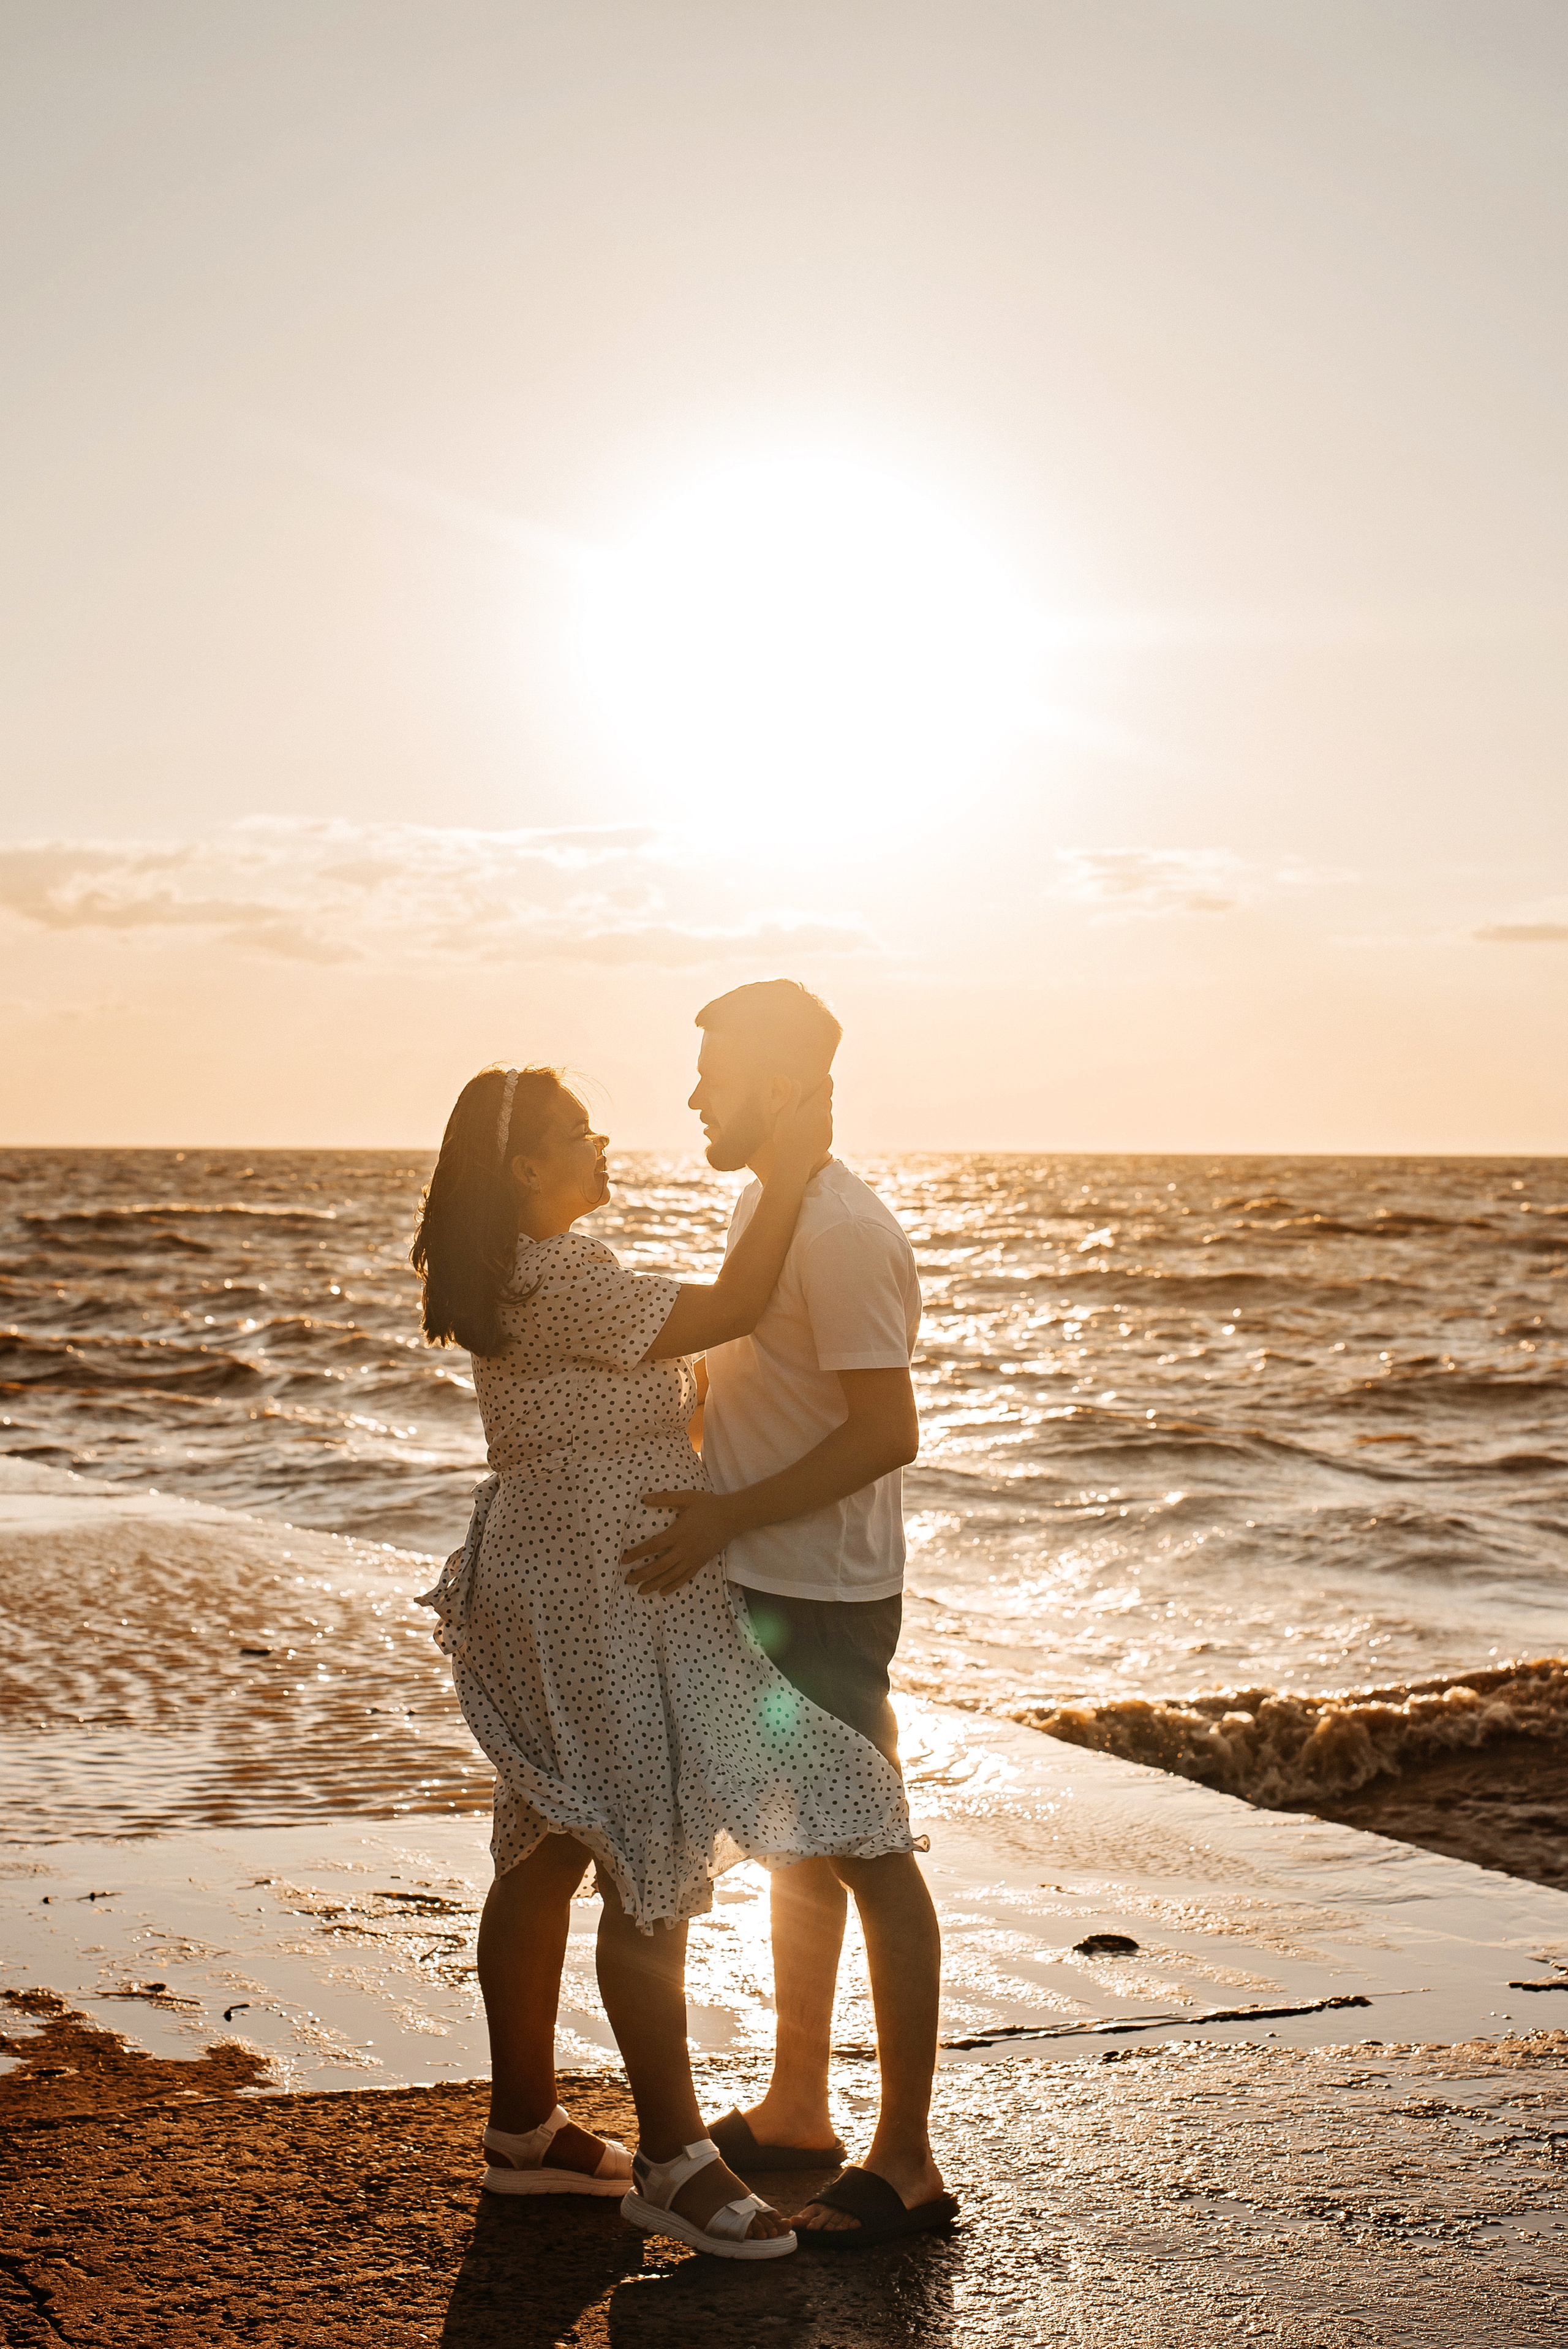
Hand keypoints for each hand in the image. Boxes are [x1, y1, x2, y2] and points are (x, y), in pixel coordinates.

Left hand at [622, 1490, 738, 1594]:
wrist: (732, 1516)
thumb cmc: (708, 1505)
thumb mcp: (686, 1497)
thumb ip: (665, 1498)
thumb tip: (644, 1498)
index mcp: (678, 1532)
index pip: (653, 1546)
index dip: (637, 1554)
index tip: (624, 1560)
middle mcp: (684, 1548)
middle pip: (659, 1566)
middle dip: (642, 1574)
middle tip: (628, 1580)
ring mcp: (693, 1558)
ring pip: (671, 1576)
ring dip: (655, 1584)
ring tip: (641, 1591)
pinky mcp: (701, 1562)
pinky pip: (685, 1577)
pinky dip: (673, 1586)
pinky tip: (663, 1591)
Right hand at [770, 1073, 832, 1175]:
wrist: (794, 1165)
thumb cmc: (785, 1139)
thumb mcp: (785, 1116)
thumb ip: (792, 1098)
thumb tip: (797, 1082)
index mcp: (816, 1109)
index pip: (826, 1089)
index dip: (826, 1081)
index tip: (826, 1076)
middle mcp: (826, 1117)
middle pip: (826, 1101)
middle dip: (821, 1095)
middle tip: (815, 1090)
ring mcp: (828, 1129)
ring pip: (826, 1113)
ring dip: (820, 1109)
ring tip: (810, 1108)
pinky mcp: (828, 1138)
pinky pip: (826, 1125)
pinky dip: (820, 1121)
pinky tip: (809, 1125)